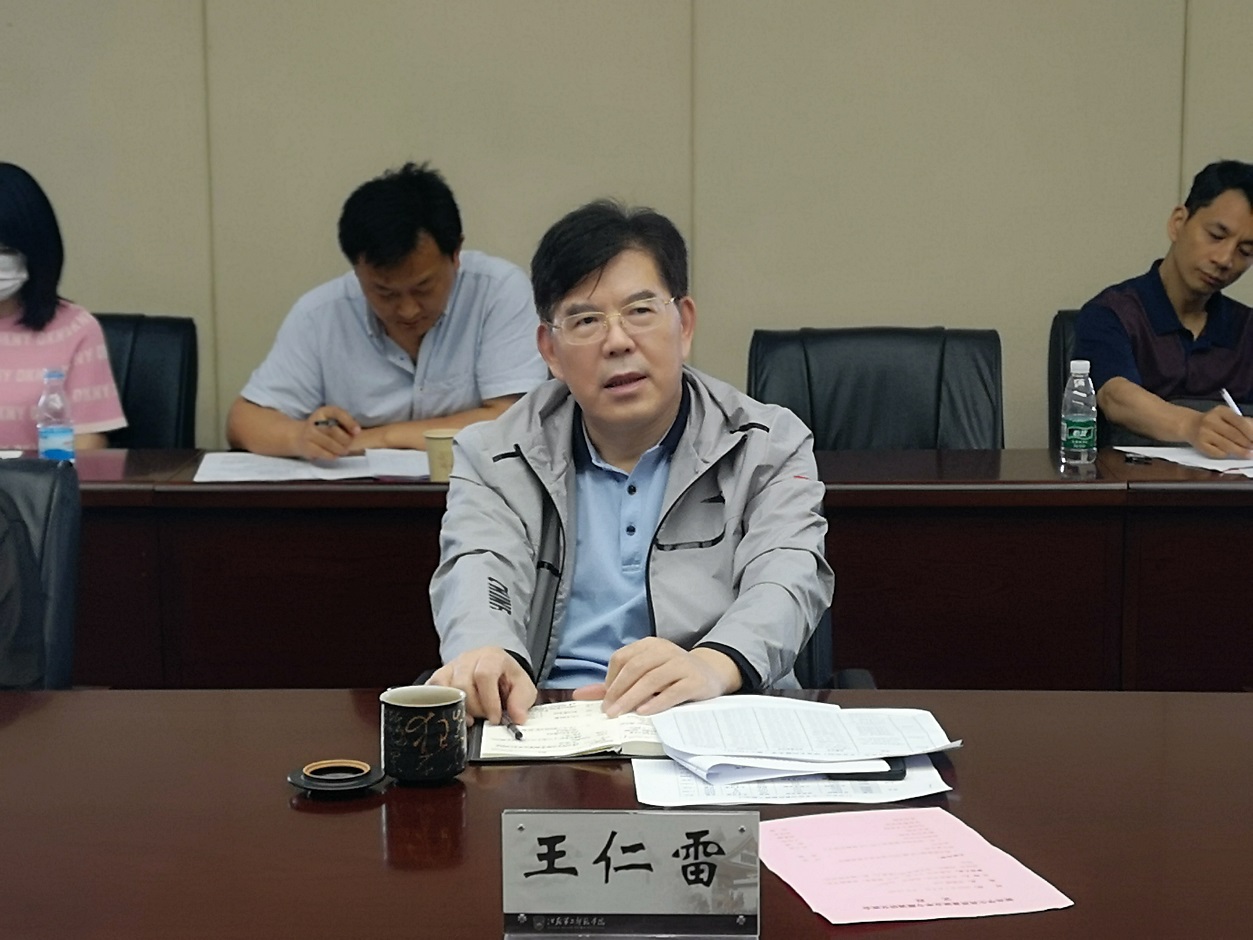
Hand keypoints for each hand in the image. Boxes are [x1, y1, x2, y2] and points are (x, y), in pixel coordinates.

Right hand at [295, 407, 360, 459]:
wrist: (298, 436)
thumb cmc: (322, 427)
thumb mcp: (332, 419)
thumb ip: (344, 421)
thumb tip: (357, 432)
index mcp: (323, 411)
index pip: (337, 413)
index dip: (349, 422)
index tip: (357, 431)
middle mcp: (314, 421)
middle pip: (334, 431)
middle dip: (346, 440)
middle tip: (349, 444)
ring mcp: (309, 434)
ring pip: (329, 443)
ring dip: (340, 449)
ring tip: (344, 450)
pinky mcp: (307, 447)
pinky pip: (323, 453)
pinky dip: (332, 455)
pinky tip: (336, 454)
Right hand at [429, 646, 535, 726]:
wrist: (494, 670)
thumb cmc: (507, 679)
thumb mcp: (522, 688)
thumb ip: (522, 701)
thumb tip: (518, 718)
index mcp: (491, 657)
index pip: (484, 675)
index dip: (489, 701)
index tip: (494, 719)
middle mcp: (468, 659)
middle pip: (462, 684)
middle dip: (475, 708)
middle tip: (485, 717)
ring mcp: (450, 667)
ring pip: (444, 689)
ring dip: (458, 709)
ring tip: (472, 717)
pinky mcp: (438, 677)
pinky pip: (432, 691)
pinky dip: (441, 706)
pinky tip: (455, 714)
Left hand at [572, 637, 740, 717]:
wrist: (710, 674)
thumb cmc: (672, 676)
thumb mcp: (644, 675)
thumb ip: (613, 685)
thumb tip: (579, 695)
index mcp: (649, 645)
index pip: (622, 658)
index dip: (610, 679)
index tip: (604, 700)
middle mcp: (665, 650)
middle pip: (635, 668)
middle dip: (618, 691)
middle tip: (608, 712)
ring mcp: (681, 664)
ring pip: (652, 679)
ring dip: (632, 697)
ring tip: (620, 713)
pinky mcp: (695, 680)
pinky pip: (674, 691)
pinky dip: (657, 702)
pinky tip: (644, 712)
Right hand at [1187, 406, 1252, 458]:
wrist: (1190, 425)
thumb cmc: (1214, 422)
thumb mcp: (1227, 416)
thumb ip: (1242, 423)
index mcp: (1221, 411)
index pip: (1239, 422)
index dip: (1250, 432)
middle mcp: (1210, 421)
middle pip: (1234, 435)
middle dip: (1247, 444)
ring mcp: (1204, 433)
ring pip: (1226, 445)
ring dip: (1240, 452)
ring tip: (1248, 455)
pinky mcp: (1200, 444)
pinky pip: (1217, 452)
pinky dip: (1226, 454)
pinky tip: (1231, 454)